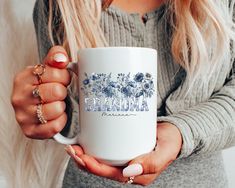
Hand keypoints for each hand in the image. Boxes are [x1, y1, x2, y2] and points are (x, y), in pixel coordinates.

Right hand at [11, 46, 70, 138]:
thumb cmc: (45, 87)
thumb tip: (61, 58)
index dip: (64, 77)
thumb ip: (56, 57)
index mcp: (23, 78)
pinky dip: (60, 121)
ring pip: (56, 109)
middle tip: (59, 94)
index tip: (60, 80)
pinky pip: (54, 126)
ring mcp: (23, 116)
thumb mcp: (49, 69)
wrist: (38, 108)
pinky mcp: (30, 131)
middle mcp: (19, 97)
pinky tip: (56, 116)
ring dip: (62, 107)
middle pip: (57, 91)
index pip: (55, 73)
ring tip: (56, 104)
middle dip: (63, 92)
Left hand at [65, 122, 181, 185]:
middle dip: (84, 161)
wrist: (173, 134)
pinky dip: (93, 149)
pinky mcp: (122, 150)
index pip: (111, 174)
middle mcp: (128, 170)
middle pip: (101, 169)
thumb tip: (128, 172)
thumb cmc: (170, 143)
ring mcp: (124, 160)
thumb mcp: (164, 153)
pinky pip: (105, 153)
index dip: (95, 168)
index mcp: (136, 175)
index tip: (83, 157)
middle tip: (72, 150)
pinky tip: (85, 142)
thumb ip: (150, 164)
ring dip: (85, 156)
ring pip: (100, 162)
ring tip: (73, 147)